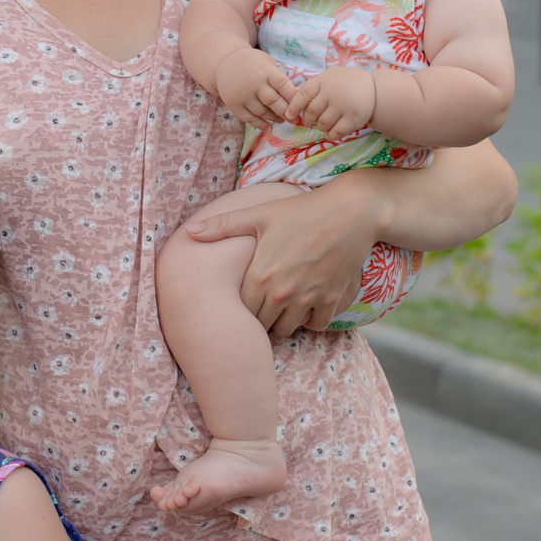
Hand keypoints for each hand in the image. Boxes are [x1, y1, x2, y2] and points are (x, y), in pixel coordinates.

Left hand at [186, 184, 372, 334]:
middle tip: (261, 306)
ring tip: (282, 306)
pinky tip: (306, 305)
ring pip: (287, 328)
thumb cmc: (300, 211)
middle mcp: (283, 291)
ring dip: (283, 321)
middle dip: (260, 318)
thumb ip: (222, 226)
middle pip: (262, 324)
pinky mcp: (331, 300)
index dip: (240, 309)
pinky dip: (310, 321)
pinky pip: (316, 326)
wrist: (350, 212)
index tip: (244, 301)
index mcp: (261, 274)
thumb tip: (189, 232)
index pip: (241, 311)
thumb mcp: (259, 215)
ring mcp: (308, 298)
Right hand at [213, 48, 295, 126]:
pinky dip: (260, 125)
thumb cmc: (253, 63)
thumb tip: (297, 96)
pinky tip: (269, 127)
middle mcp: (254, 84)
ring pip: (262, 112)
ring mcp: (243, 95)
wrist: (225, 63)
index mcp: (265, 71)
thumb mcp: (268, 63)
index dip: (293, 97)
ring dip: (275, 118)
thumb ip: (280, 79)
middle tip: (295, 119)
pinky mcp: (234, 105)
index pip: (283, 86)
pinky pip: (249, 118)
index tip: (301, 104)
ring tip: (282, 120)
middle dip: (286, 112)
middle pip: (274, 102)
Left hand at [286, 66, 379, 138]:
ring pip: (322, 124)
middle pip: (311, 113)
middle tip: (311, 121)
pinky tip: (332, 132)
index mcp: (323, 81)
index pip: (302, 95)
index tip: (289, 116)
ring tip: (325, 123)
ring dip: (320, 127)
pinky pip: (335, 132)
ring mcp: (343, 106)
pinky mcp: (353, 118)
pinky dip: (331, 135)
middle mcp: (332, 93)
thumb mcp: (330, 77)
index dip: (293, 107)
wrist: (374, 88)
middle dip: (308, 120)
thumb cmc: (346, 83)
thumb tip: (293, 104)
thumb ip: (315, 87)